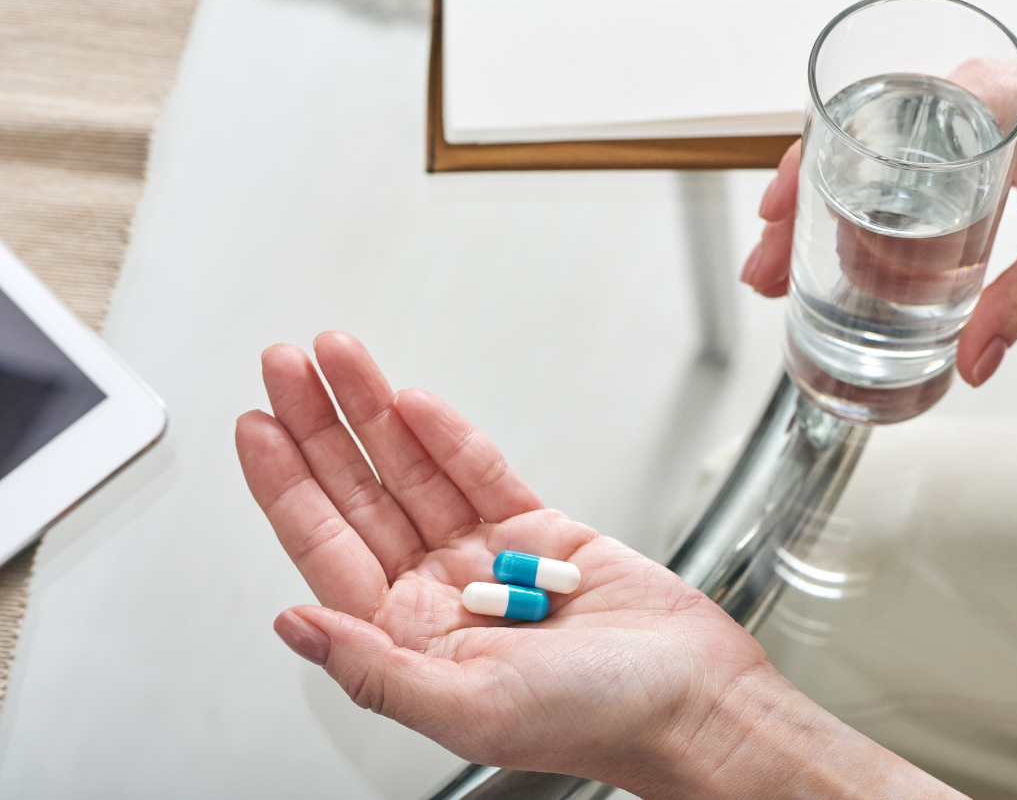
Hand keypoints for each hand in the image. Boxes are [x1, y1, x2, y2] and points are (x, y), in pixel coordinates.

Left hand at [236, 332, 965, 797]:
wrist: (696, 699)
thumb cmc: (598, 722)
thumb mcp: (471, 708)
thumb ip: (374, 667)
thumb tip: (294, 624)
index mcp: (410, 641)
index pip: (326, 548)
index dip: (286, 484)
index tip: (257, 427)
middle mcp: (439, 596)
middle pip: (360, 495)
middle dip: (320, 427)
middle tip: (287, 365)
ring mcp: (488, 559)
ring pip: (414, 472)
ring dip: (375, 413)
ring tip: (341, 359)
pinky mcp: (540, 531)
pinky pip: (479, 472)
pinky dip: (448, 436)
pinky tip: (413, 402)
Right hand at [742, 66, 1016, 385]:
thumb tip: (972, 363)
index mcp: (978, 99)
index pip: (862, 132)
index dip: (803, 181)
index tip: (771, 227)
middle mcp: (960, 96)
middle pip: (848, 150)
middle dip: (797, 213)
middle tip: (765, 272)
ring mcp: (963, 113)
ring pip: (868, 161)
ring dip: (826, 213)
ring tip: (789, 268)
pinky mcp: (974, 136)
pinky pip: (900, 167)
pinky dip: (867, 206)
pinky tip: (847, 249)